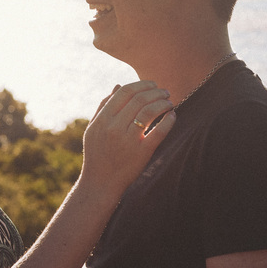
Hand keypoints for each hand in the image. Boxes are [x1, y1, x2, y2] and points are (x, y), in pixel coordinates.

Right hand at [80, 81, 174, 195]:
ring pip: (149, 112)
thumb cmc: (97, 154)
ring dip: (163, 103)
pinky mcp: (142, 153)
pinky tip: (173, 116)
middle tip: (165, 92)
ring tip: (169, 103)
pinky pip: (159, 132)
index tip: (153, 85)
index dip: (141, 85)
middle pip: (139, 99)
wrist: (100, 183)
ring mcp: (128, 140)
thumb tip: (117, 86)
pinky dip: (168, 121)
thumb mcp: (93, 129)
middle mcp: (115, 128)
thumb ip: (104, 107)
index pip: (125, 92)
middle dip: (156, 92)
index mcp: (103, 120)